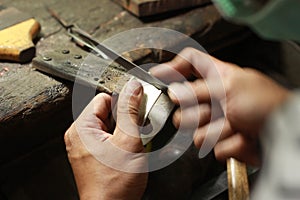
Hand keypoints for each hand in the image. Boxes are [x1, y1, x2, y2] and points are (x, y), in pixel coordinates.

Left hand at [64, 80, 147, 199]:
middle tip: (138, 131)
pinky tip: (132, 150)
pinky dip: (125, 141)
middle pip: (108, 112)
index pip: (103, 98)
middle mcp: (81, 136)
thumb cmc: (114, 185)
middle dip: (127, 119)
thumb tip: (133, 88)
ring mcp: (89, 147)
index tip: (137, 107)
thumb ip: (130, 111)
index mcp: (82, 129)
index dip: (123, 101)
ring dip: (128, 131)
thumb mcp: (128, 141)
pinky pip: (112, 139)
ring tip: (135, 144)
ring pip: (113, 125)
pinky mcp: (97, 155)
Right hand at [150, 48, 289, 165]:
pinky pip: (213, 147)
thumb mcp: (231, 86)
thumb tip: (174, 92)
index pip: (190, 63)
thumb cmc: (266, 103)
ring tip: (236, 126)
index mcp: (218, 77)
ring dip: (217, 130)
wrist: (285, 134)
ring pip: (197, 131)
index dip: (173, 67)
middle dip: (198, 112)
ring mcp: (218, 120)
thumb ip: (199, 89)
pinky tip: (243, 137)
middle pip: (185, 104)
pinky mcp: (223, 141)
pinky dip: (229, 144)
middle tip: (215, 111)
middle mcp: (215, 98)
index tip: (157, 77)